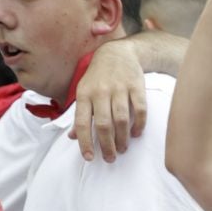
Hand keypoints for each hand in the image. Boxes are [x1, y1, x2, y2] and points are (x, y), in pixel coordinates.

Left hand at [71, 39, 148, 161]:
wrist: (118, 52)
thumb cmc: (98, 76)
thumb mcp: (83, 91)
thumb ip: (79, 114)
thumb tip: (72, 136)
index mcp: (84, 94)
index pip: (81, 122)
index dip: (85, 142)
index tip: (89, 158)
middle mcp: (100, 91)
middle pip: (103, 125)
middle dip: (107, 145)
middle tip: (110, 158)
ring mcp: (119, 88)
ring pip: (121, 120)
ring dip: (122, 138)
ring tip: (123, 149)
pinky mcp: (136, 86)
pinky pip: (139, 110)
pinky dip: (139, 125)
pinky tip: (136, 134)